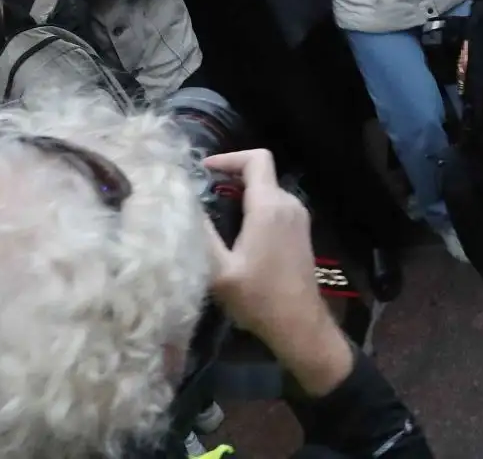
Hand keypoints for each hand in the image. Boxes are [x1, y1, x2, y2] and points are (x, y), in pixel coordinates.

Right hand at [204, 149, 356, 395]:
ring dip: (241, 197)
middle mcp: (289, 204)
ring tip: (212, 218)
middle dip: (229, 180)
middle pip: (260, 174)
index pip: (256, 159)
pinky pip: (275, 207)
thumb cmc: (258, 298)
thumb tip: (181, 204)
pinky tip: (234, 236)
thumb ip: (200, 233)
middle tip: (199, 198)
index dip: (228, 157)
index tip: (203, 171)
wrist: (299, 324)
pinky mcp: (301, 231)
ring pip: (267, 191)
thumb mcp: (219, 270)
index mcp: (270, 206)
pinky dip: (254, 210)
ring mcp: (299, 217)